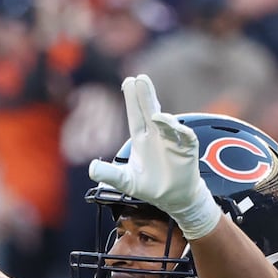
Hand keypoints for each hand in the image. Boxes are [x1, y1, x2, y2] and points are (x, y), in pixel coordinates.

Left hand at [88, 74, 220, 239]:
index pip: (135, 115)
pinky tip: (174, 128)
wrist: (173, 198)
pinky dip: (179, 132)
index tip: (129, 80)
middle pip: (150, 111)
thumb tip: (91, 168)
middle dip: (146, 96)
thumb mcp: (125, 181)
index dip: (132, 99)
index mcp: (142, 138)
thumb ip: (109, 174)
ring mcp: (172, 141)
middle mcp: (157, 135)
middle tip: (140, 79)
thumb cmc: (149, 185)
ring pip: (167, 124)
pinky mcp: (186, 150)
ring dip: (162, 118)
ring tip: (155, 115)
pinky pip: (185, 138)